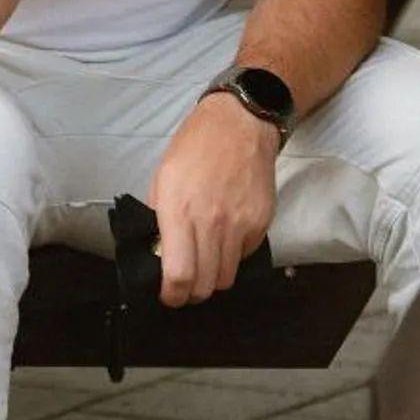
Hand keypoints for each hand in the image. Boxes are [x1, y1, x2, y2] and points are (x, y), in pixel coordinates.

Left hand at [147, 96, 277, 305]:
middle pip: (205, 286)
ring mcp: (240, 226)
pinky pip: (244, 257)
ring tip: (206, 261)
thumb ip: (160, 219)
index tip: (168, 294)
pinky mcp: (260, 224)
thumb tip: (159, 252)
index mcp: (179, 213)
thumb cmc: (194, 147)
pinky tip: (226, 238)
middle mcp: (211, 224)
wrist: (240, 124)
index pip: (179, 276)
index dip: (172, 295)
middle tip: (185, 282)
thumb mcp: (162, 179)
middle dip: (191, 292)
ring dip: (213, 278)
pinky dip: (233, 257)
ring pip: (227, 278)